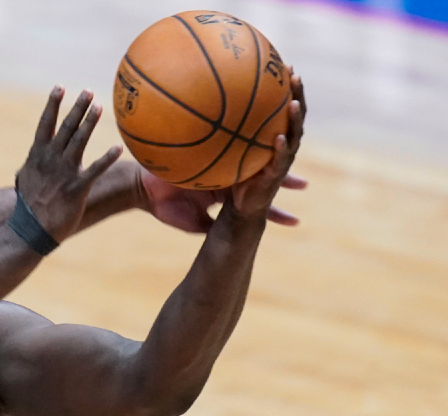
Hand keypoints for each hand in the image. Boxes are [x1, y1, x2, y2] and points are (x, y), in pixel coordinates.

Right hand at [17, 87, 123, 241]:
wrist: (30, 229)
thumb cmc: (28, 206)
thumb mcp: (25, 179)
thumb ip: (32, 164)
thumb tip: (32, 158)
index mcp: (38, 155)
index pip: (45, 124)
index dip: (52, 105)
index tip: (59, 87)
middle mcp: (50, 160)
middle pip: (66, 128)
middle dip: (77, 108)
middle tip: (88, 91)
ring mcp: (63, 173)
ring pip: (78, 142)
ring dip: (89, 123)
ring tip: (100, 106)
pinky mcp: (76, 189)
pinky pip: (94, 170)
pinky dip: (106, 159)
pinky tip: (118, 148)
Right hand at [138, 168, 307, 233]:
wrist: (141, 186)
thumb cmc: (160, 204)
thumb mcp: (190, 221)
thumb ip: (208, 225)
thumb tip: (222, 238)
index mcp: (224, 192)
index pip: (254, 200)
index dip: (274, 209)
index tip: (294, 219)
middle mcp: (228, 176)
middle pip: (261, 177)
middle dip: (284, 181)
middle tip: (305, 185)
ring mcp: (222, 165)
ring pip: (256, 162)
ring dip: (277, 168)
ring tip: (300, 178)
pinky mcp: (214, 156)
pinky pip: (240, 152)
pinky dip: (255, 151)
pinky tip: (272, 145)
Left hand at [230, 70, 306, 221]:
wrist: (241, 209)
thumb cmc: (233, 177)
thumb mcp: (228, 152)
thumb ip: (223, 132)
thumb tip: (200, 104)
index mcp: (274, 138)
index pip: (285, 108)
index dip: (288, 88)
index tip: (286, 65)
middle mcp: (282, 146)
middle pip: (296, 116)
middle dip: (297, 95)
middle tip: (295, 75)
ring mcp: (281, 162)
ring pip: (294, 136)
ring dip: (295, 119)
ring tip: (293, 103)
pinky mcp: (274, 178)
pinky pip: (279, 161)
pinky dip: (280, 149)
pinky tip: (278, 138)